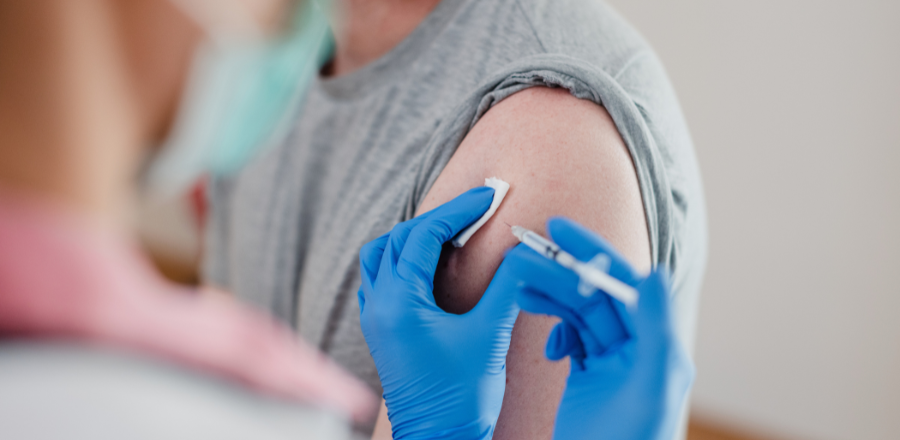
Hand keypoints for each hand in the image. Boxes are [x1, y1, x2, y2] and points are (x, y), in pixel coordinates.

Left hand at [358, 187, 520, 439]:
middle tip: (475, 211)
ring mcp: (375, 318)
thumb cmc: (462, 395)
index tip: (487, 195)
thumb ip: (508, 286)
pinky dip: (404, 260)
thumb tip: (526, 250)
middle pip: (399, 238)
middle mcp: (379, 305)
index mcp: (400, 303)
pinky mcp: (380, 329)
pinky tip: (432, 266)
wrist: (439, 438)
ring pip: (382, 256)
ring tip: (451, 235)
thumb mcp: (490, 335)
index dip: (457, 210)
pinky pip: (381, 278)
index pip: (422, 235)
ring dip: (414, 237)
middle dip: (438, 219)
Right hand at [505, 217, 694, 439]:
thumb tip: (654, 273)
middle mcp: (637, 348)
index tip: (558, 228)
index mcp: (656, 345)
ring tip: (519, 290)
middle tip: (524, 253)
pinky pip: (570, 340)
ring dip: (550, 299)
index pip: (623, 284)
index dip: (591, 252)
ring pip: (578, 315)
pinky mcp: (588, 377)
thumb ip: (654, 330)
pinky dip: (554, 333)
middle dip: (560, 272)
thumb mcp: (649, 387)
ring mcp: (611, 363)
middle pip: (595, 295)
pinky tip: (547, 347)